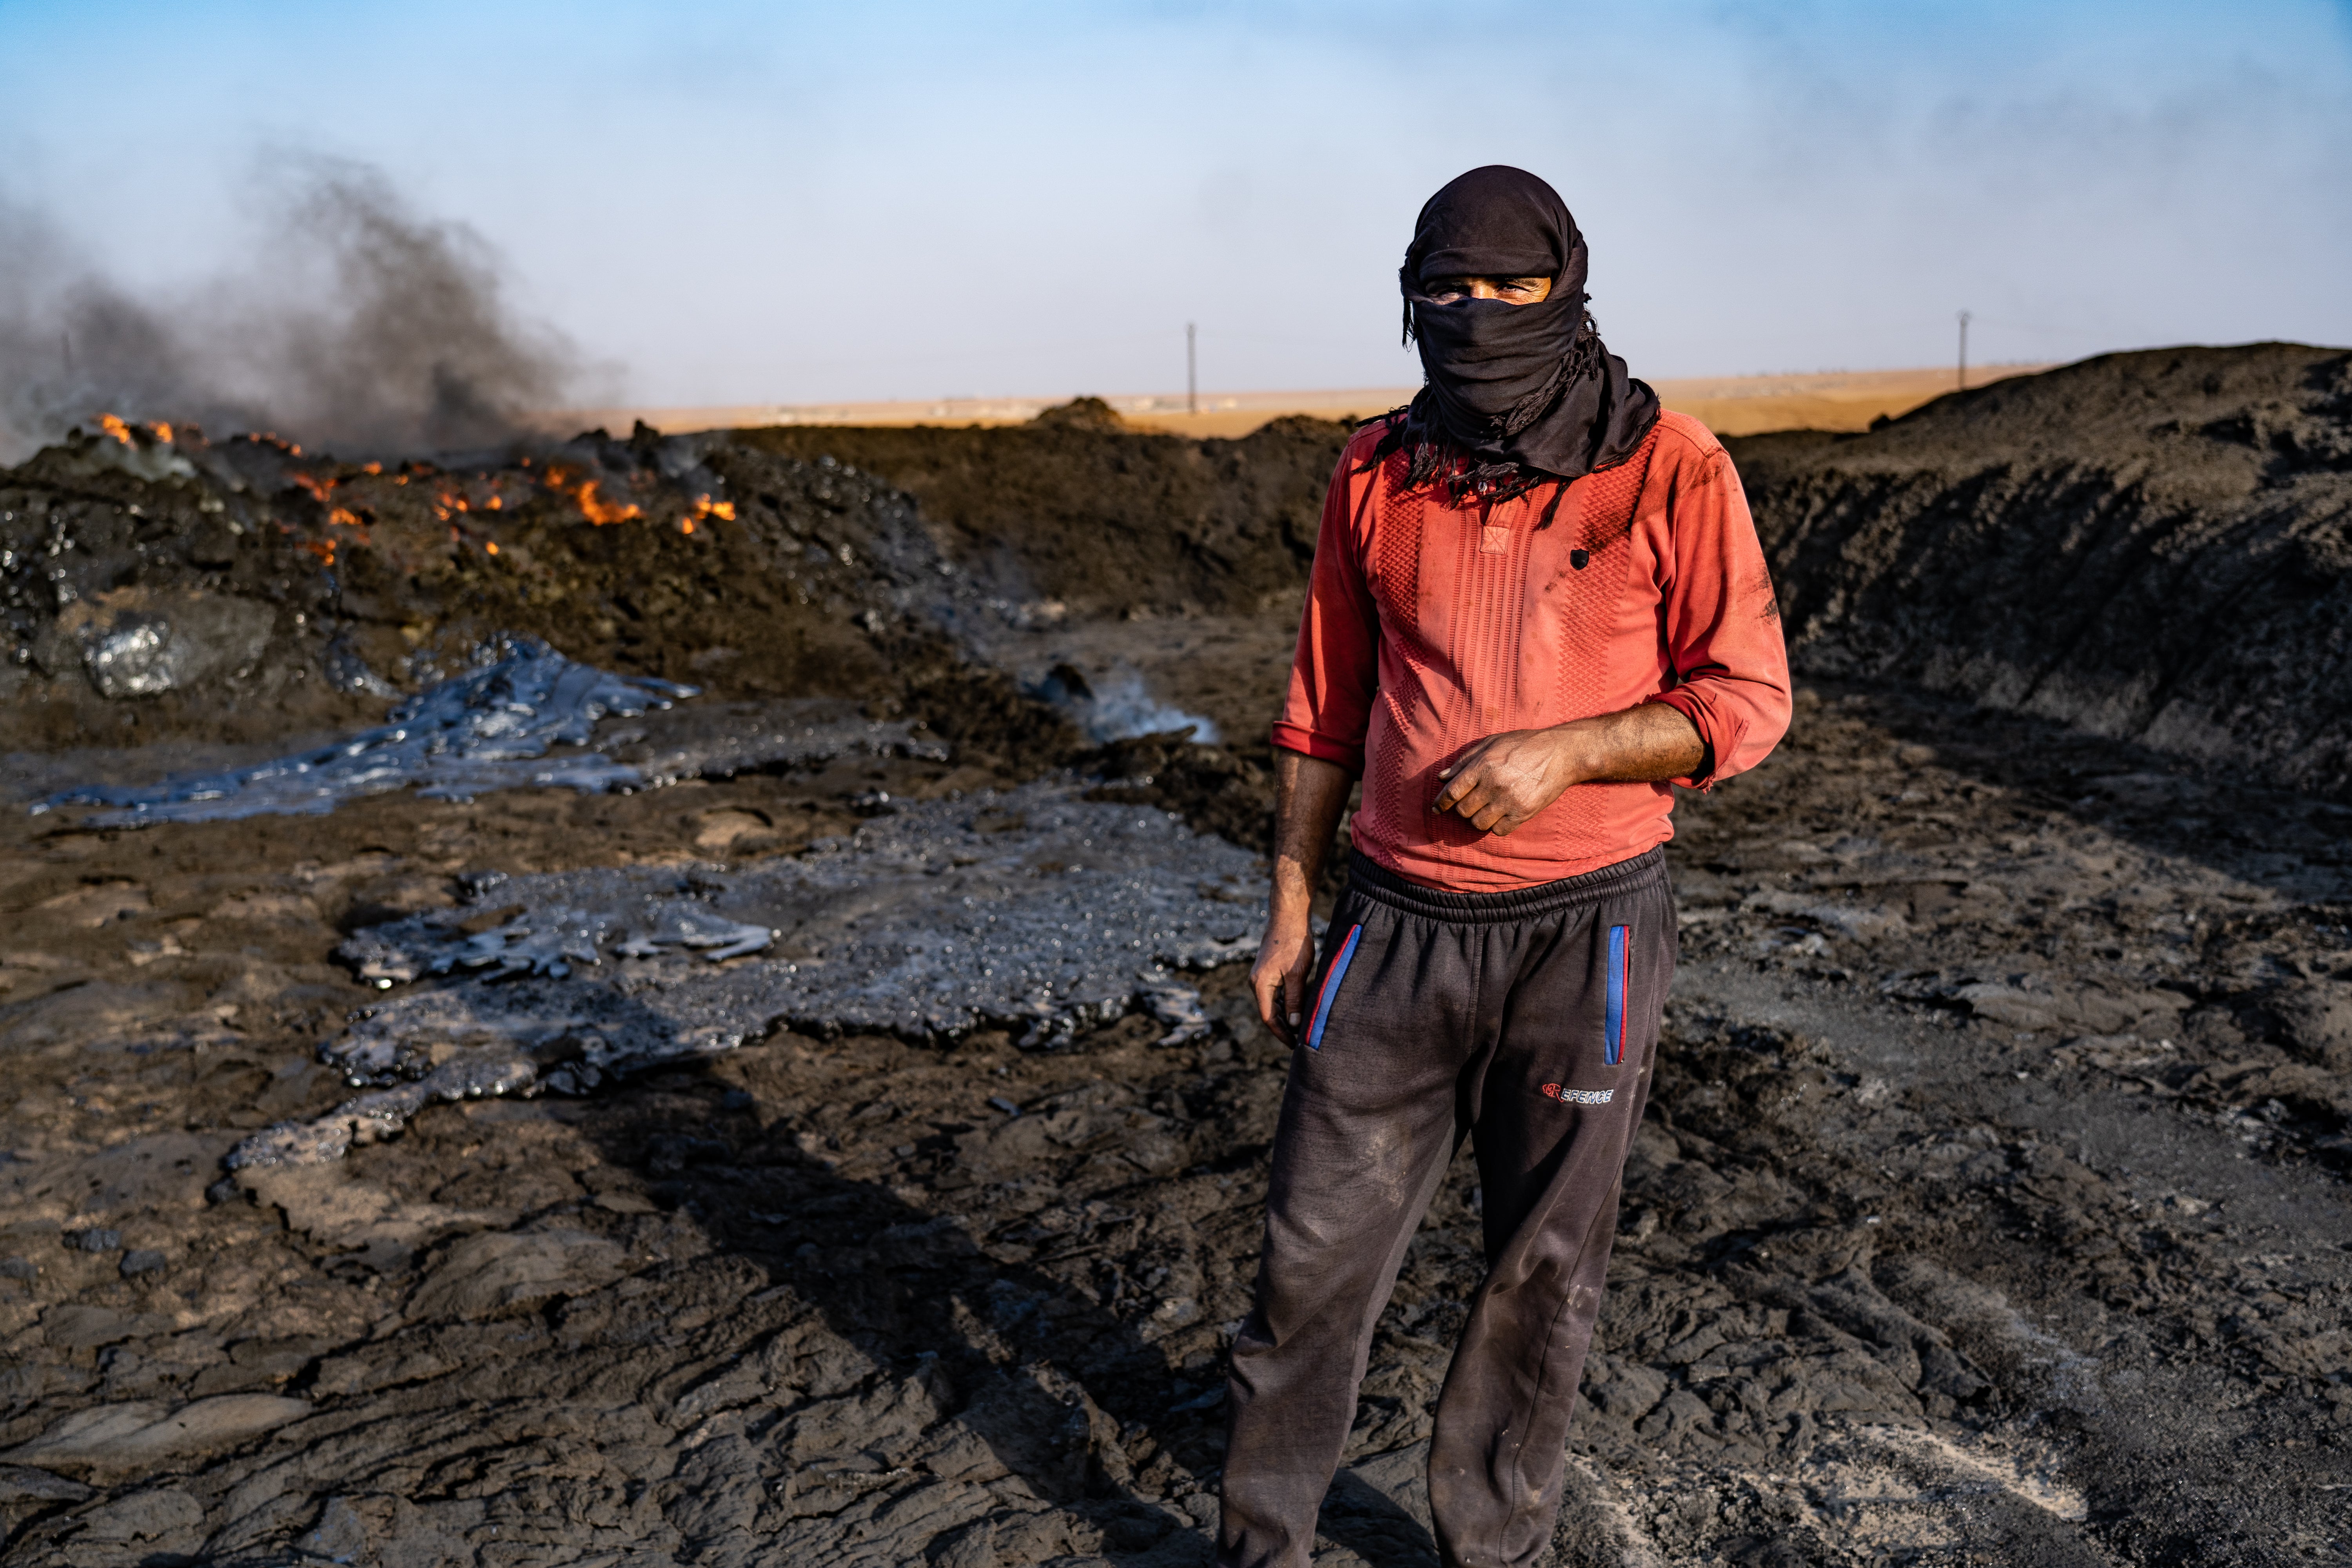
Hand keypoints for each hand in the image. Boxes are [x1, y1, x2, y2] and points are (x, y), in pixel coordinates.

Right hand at [1251, 918, 1315, 1044]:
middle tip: (1301, 1040)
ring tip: (1302, 1028)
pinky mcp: (1269, 971)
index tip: (1294, 1045)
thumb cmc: (1293, 942)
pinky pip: (1276, 993)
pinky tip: (1299, 1008)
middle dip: (1284, 1028)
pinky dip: (1286, 1003)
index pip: (1268, 1017)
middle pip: (1269, 1012)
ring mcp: (1262, 976)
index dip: (1281, 1033)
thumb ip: (1294, 1000)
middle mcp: (1257, 982)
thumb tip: (1293, 1024)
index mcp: (1260, 984)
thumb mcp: (1297, 973)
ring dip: (1286, 1016)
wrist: (1288, 916)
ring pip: (1273, 1003)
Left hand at [1431, 727, 1583, 836]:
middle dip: (1463, 809)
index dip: (1441, 803)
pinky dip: (1497, 826)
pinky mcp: (1524, 813)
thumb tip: (1442, 777)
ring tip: (1487, 808)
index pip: (1453, 792)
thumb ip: (1465, 761)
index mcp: (1484, 766)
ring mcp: (1509, 801)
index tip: (1437, 809)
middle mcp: (1494, 785)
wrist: (1562, 753)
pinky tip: (1503, 814)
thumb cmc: (1524, 744)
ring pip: (1479, 824)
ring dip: (1479, 818)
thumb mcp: (1492, 743)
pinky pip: (1499, 830)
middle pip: (1464, 811)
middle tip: (1471, 802)